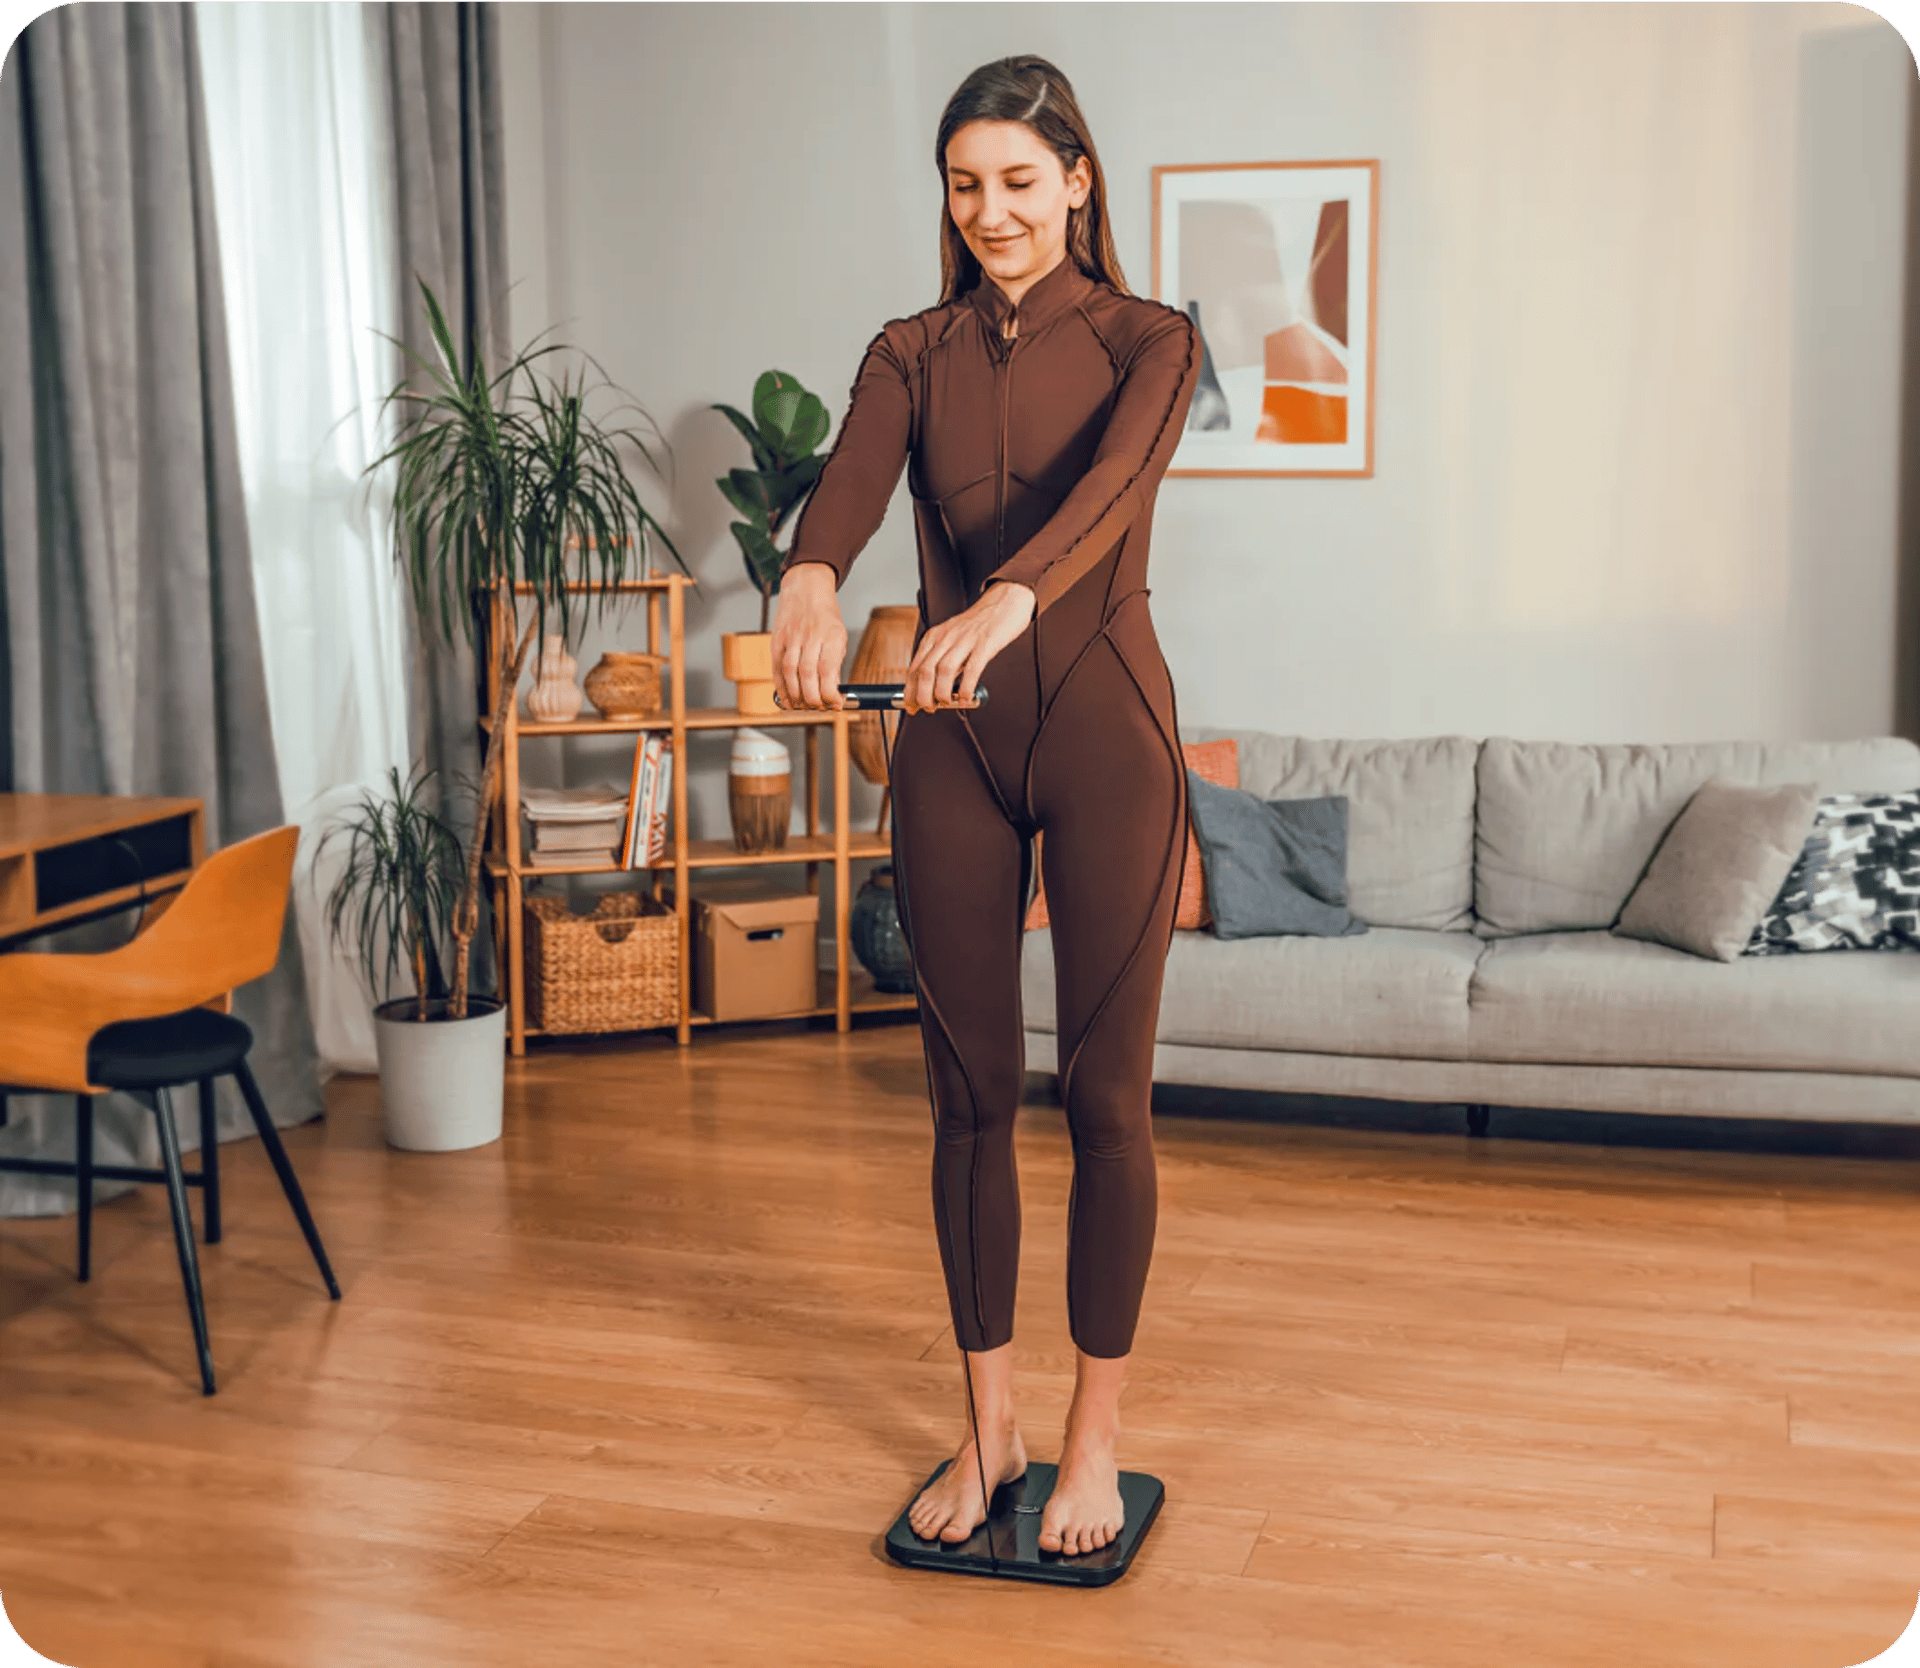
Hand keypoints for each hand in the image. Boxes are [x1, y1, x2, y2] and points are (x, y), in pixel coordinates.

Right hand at [771, 563, 848, 708]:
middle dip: (812, 697)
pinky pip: (777, 666)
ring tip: (803, 706)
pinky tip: (787, 698)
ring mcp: (791, 636)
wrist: (805, 589)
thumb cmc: (825, 616)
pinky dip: (781, 686)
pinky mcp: (777, 639)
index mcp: (831, 635)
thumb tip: (833, 692)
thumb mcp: (839, 636)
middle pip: (808, 672)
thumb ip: (835, 663)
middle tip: (818, 707)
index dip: (830, 691)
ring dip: (796, 694)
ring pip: (790, 671)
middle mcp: (810, 635)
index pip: (828, 668)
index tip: (835, 704)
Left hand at [902, 580, 1035, 712]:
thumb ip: (943, 659)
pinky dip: (966, 687)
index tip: (911, 705)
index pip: (914, 667)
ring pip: (943, 670)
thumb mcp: (953, 638)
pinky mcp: (985, 643)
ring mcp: (965, 640)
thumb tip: (935, 688)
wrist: (1004, 602)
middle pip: (925, 670)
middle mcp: (946, 637)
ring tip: (946, 703)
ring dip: (941, 693)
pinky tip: (966, 697)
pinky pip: (972, 669)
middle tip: (928, 708)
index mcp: (935, 636)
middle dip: (922, 695)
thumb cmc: (979, 624)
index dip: (910, 690)